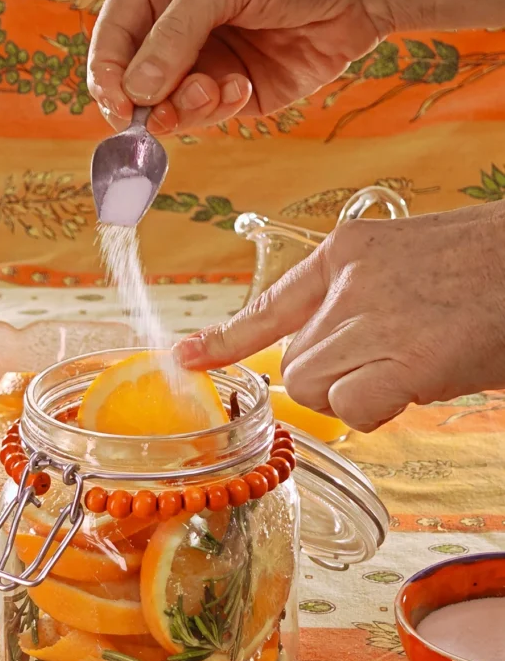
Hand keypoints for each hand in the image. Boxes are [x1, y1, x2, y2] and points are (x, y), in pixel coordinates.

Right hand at [88, 0, 386, 134]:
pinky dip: (217, 109)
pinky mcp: (231, 91)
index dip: (108, 73)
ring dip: (184, 107)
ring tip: (214, 90)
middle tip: (158, 114)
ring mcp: (201, 60)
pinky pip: (204, 115)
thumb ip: (175, 33)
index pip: (112, 35)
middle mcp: (172, 23)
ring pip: (166, 105)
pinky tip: (241, 88)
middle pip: (132, 79)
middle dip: (145, 100)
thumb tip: (136, 90)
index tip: (118, 103)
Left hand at [173, 203, 504, 431]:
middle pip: (295, 364)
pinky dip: (380, 409)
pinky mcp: (401, 358)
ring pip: (314, 387)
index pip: (271, 305)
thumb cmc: (489, 273)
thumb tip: (329, 359)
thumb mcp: (411, 269)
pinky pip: (351, 408)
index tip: (185, 358)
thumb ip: (360, 306)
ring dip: (358, 393)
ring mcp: (373, 318)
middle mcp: (349, 282)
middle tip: (394, 363)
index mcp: (349, 251)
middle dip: (335, 379)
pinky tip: (420, 381)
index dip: (225, 339)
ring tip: (415, 363)